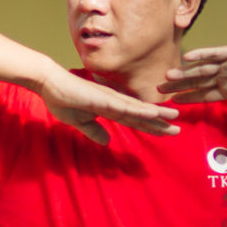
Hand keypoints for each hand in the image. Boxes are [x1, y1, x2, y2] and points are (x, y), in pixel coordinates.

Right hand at [39, 69, 180, 144]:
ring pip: (137, 110)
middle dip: (159, 123)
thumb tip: (107, 141)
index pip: (133, 120)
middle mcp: (114, 102)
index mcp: (109, 108)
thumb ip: (94, 131)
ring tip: (174, 119)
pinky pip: (124, 106)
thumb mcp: (80, 122)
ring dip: (156, 115)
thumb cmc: (62, 99)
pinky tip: (153, 114)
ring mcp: (110, 99)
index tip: (164, 132)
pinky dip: (139, 110)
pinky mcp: (103, 99)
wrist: (50, 84)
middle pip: (140, 115)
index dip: (149, 127)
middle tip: (177, 130)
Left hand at [160, 42, 226, 145]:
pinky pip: (216, 53)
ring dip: (185, 72)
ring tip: (168, 76)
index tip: (170, 104)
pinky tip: (187, 57)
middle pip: (196, 82)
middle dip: (178, 86)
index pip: (202, 96)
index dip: (187, 99)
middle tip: (159, 89)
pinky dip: (202, 54)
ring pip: (202, 68)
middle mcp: (226, 76)